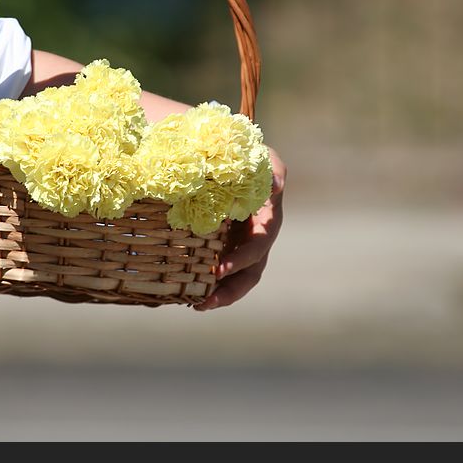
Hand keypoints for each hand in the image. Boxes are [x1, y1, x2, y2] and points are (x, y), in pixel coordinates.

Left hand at [194, 147, 285, 310]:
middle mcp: (256, 239)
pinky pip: (217, 272)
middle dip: (229, 290)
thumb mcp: (262, 158)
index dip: (240, 260)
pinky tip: (186, 295)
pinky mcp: (223, 248)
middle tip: (205, 301)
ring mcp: (240, 246)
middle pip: (249, 273)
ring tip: (197, 305)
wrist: (227, 157)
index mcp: (267, 221)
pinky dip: (205, 285)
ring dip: (218, 295)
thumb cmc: (247, 156)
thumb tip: (276, 185)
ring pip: (235, 280)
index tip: (218, 269)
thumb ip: (273, 168)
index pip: (258, 246)